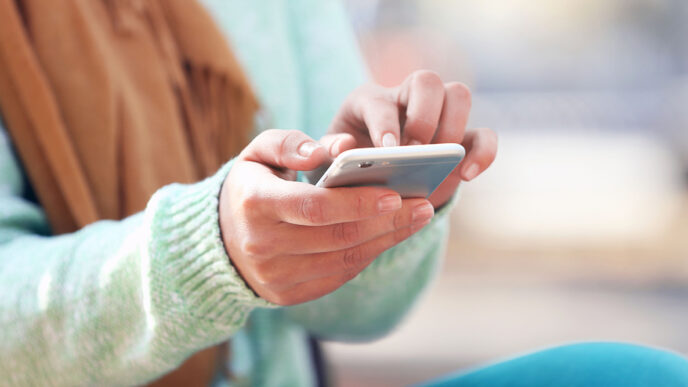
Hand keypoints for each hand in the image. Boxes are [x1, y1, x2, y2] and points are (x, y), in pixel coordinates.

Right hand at [219, 129, 435, 304]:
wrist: (221, 239)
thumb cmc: (251, 186)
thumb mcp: (258, 153)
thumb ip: (290, 143)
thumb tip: (335, 148)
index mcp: (254, 203)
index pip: (313, 207)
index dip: (356, 203)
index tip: (395, 194)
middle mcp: (262, 245)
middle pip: (337, 237)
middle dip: (385, 222)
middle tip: (422, 205)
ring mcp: (275, 276)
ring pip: (344, 260)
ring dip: (386, 239)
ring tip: (417, 218)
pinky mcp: (288, 295)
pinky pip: (339, 276)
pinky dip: (369, 255)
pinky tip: (391, 235)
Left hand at [325, 70, 497, 207]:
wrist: (370, 184)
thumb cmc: (345, 169)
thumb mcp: (329, 163)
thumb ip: (329, 153)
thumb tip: (342, 147)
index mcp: (368, 101)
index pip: (380, 101)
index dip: (385, 124)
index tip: (389, 150)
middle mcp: (405, 99)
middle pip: (426, 80)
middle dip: (424, 116)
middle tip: (416, 151)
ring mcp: (438, 115)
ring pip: (458, 94)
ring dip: (453, 126)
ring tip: (441, 162)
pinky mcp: (462, 139)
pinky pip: (484, 134)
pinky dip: (483, 152)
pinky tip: (467, 175)